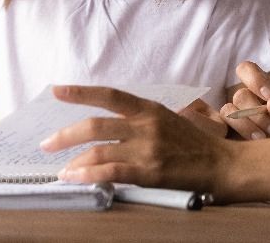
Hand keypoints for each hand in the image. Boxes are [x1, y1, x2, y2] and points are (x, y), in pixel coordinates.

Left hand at [40, 86, 232, 192]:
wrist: (223, 164)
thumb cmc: (196, 144)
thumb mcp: (168, 120)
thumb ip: (140, 121)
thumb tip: (107, 130)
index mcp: (149, 108)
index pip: (109, 95)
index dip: (81, 92)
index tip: (56, 90)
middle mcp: (146, 125)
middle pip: (95, 125)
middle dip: (65, 135)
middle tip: (46, 144)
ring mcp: (147, 148)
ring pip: (98, 151)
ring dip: (74, 162)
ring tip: (62, 170)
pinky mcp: (150, 172)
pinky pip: (111, 172)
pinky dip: (88, 176)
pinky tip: (76, 179)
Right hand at [222, 61, 269, 138]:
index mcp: (262, 89)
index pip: (247, 70)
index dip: (255, 79)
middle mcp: (245, 101)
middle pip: (241, 95)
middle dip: (258, 114)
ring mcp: (233, 117)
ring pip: (228, 112)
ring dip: (246, 126)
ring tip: (264, 141)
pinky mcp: (226, 135)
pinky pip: (220, 130)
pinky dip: (236, 135)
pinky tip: (250, 146)